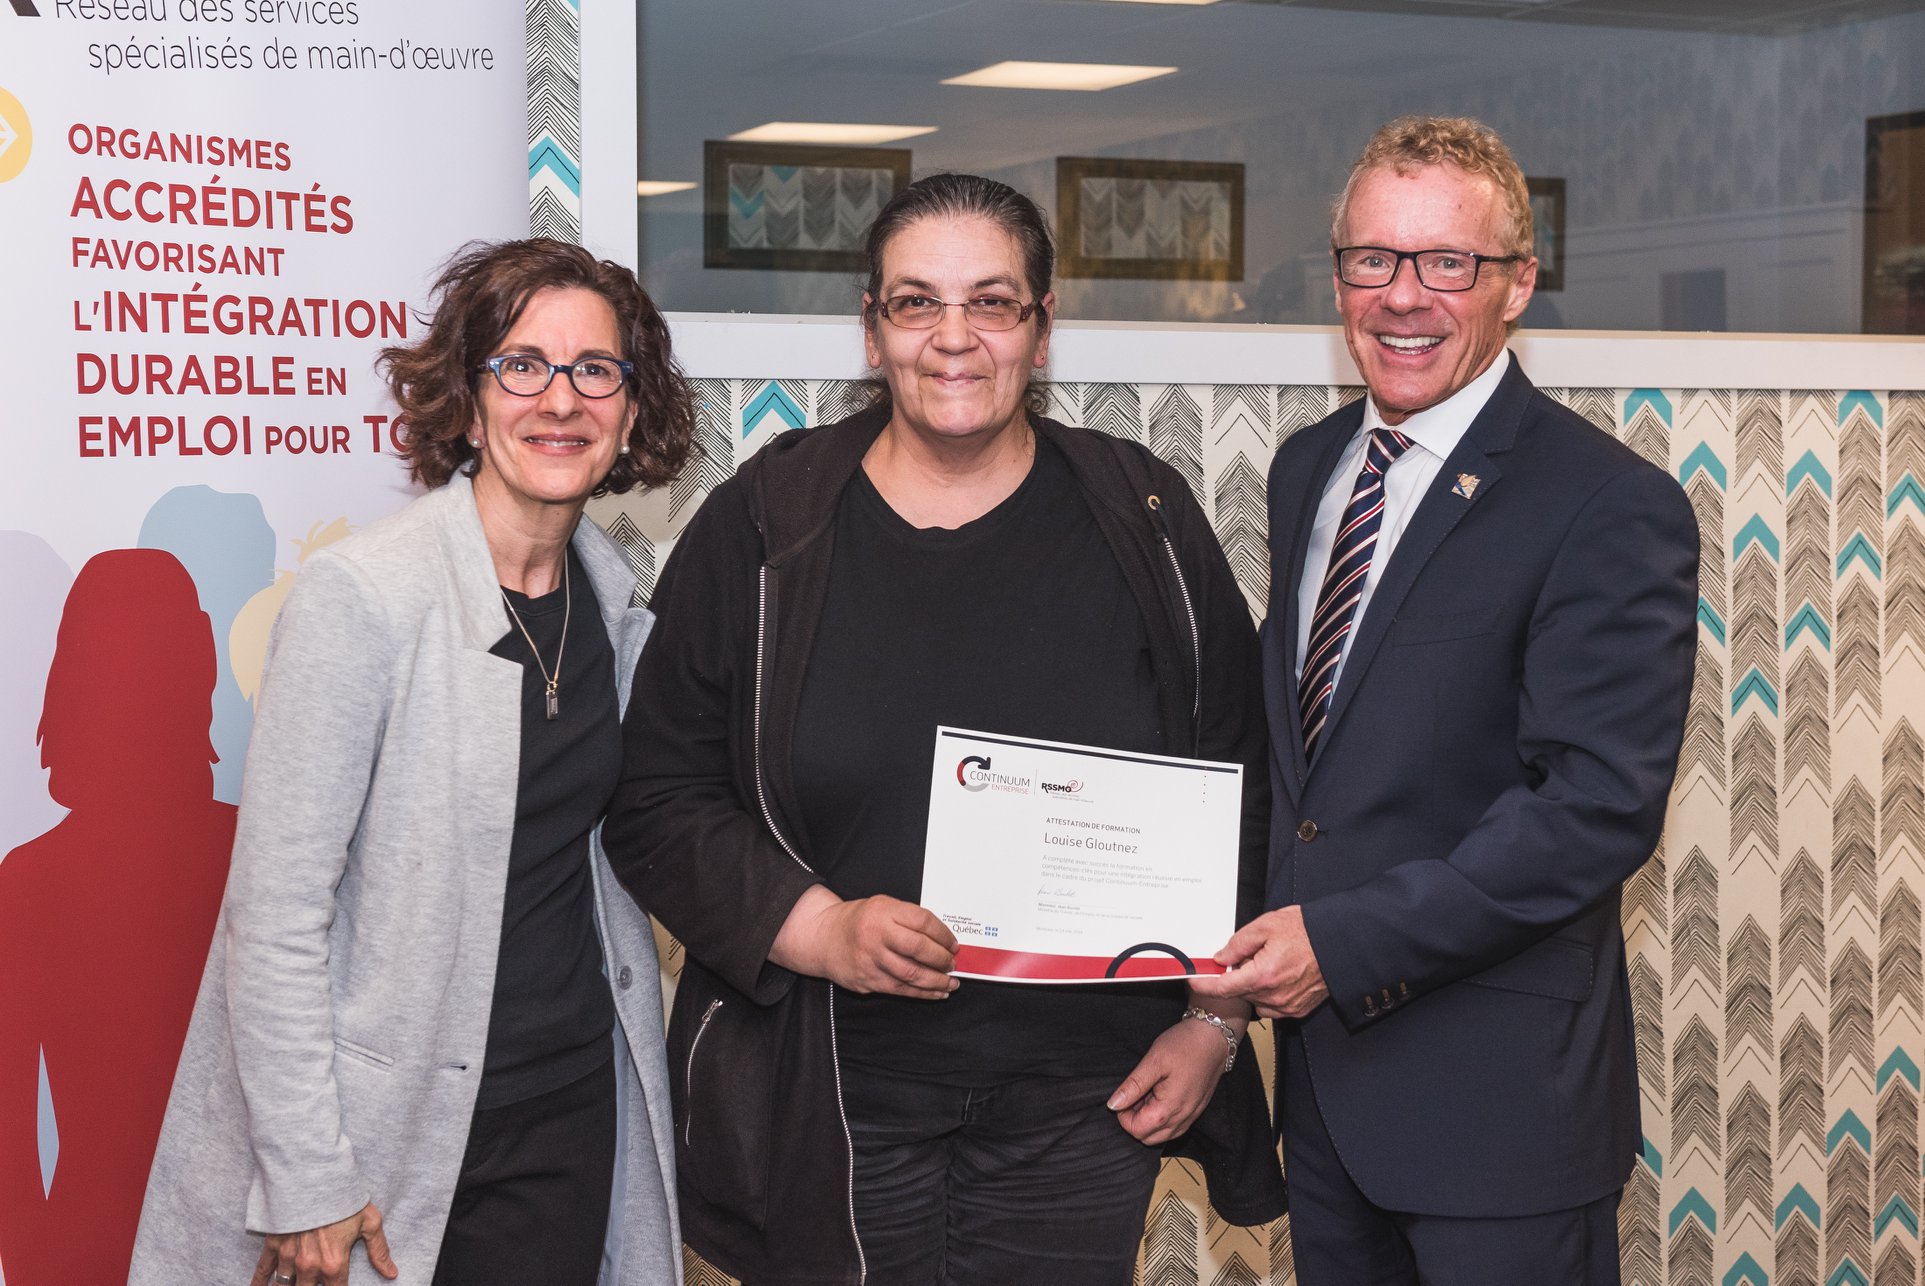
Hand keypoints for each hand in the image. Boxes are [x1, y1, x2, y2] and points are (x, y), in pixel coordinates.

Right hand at [251, 1202, 396, 1285]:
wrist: (313, 1177)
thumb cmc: (345, 1199)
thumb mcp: (370, 1222)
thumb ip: (379, 1251)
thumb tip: (391, 1273)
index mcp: (334, 1264)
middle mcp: (309, 1266)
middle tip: (314, 1282)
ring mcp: (289, 1257)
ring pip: (284, 1285)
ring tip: (292, 1285)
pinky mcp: (274, 1245)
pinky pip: (263, 1269)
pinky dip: (259, 1282)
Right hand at [771, 885, 958, 998]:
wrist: (822, 938)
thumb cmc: (857, 921)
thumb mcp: (882, 906)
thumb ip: (908, 918)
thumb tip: (942, 939)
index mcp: (883, 911)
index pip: (923, 921)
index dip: (943, 935)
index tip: (953, 944)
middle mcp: (876, 935)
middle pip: (919, 949)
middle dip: (942, 959)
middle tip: (953, 963)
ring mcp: (871, 960)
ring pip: (912, 974)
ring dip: (937, 981)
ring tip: (951, 982)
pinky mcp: (867, 980)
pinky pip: (901, 990)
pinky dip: (923, 993)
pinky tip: (936, 992)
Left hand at [1107, 1017, 1229, 1145]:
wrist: (1215, 1037)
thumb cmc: (1185, 1045)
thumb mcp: (1153, 1060)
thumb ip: (1133, 1086)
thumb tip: (1113, 1105)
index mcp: (1169, 1108)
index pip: (1137, 1130)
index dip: (1123, 1116)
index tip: (1124, 1095)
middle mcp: (1182, 1118)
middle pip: (1149, 1138)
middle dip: (1135, 1121)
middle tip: (1134, 1094)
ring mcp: (1191, 1116)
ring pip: (1162, 1135)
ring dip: (1148, 1121)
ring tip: (1147, 1093)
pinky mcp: (1196, 1110)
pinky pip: (1175, 1127)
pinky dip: (1162, 1119)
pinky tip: (1160, 1096)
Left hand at [1188, 905, 1328, 1018]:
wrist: (1340, 942)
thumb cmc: (1308, 931)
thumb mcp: (1266, 926)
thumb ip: (1238, 944)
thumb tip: (1221, 958)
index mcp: (1262, 976)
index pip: (1223, 988)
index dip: (1204, 984)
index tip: (1193, 979)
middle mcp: (1273, 997)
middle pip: (1239, 992)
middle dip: (1237, 976)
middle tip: (1248, 955)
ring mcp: (1287, 1006)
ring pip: (1255, 1000)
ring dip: (1253, 985)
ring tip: (1268, 963)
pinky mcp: (1299, 1009)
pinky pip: (1273, 1007)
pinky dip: (1269, 994)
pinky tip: (1279, 976)